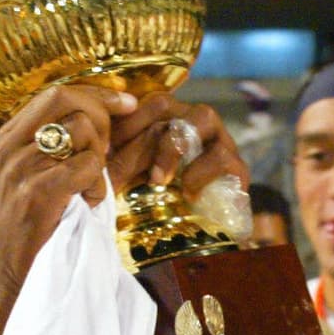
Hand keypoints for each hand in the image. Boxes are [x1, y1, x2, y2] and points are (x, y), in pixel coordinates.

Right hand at [0, 82, 135, 298]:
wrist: (1, 278)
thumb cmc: (21, 232)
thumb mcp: (19, 180)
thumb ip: (44, 149)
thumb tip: (92, 119)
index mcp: (3, 141)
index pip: (53, 93)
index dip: (96, 93)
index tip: (125, 103)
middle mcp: (7, 148)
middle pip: (67, 99)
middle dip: (101, 117)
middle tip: (106, 151)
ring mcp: (19, 168)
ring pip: (82, 131)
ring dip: (98, 159)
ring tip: (88, 188)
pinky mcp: (36, 193)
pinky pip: (87, 166)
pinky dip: (97, 186)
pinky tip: (87, 204)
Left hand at [106, 93, 247, 199]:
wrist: (200, 234)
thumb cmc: (158, 198)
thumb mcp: (132, 177)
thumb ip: (118, 162)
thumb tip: (96, 156)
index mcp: (167, 116)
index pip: (146, 100)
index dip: (126, 122)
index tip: (104, 153)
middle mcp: (194, 119)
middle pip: (167, 106)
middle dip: (140, 140)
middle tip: (122, 174)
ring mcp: (219, 139)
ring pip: (203, 116)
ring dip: (173, 147)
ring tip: (157, 179)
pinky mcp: (237, 166)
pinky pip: (222, 155)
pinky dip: (200, 172)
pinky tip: (186, 191)